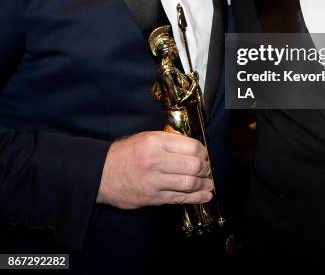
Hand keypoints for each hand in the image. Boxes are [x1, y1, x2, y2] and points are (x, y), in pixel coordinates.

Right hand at [97, 131, 212, 208]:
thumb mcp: (147, 137)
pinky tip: (205, 196)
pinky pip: (180, 199)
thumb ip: (169, 141)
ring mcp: (154, 182)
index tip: (204, 155)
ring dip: (204, 184)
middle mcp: (156, 161)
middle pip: (193, 166)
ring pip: (189, 184)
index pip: (191, 146)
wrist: (101, 174)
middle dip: (205, 168)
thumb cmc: (125, 154)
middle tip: (207, 169)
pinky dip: (196, 198)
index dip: (203, 152)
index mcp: (156, 142)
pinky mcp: (153, 198)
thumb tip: (194, 149)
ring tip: (209, 183)